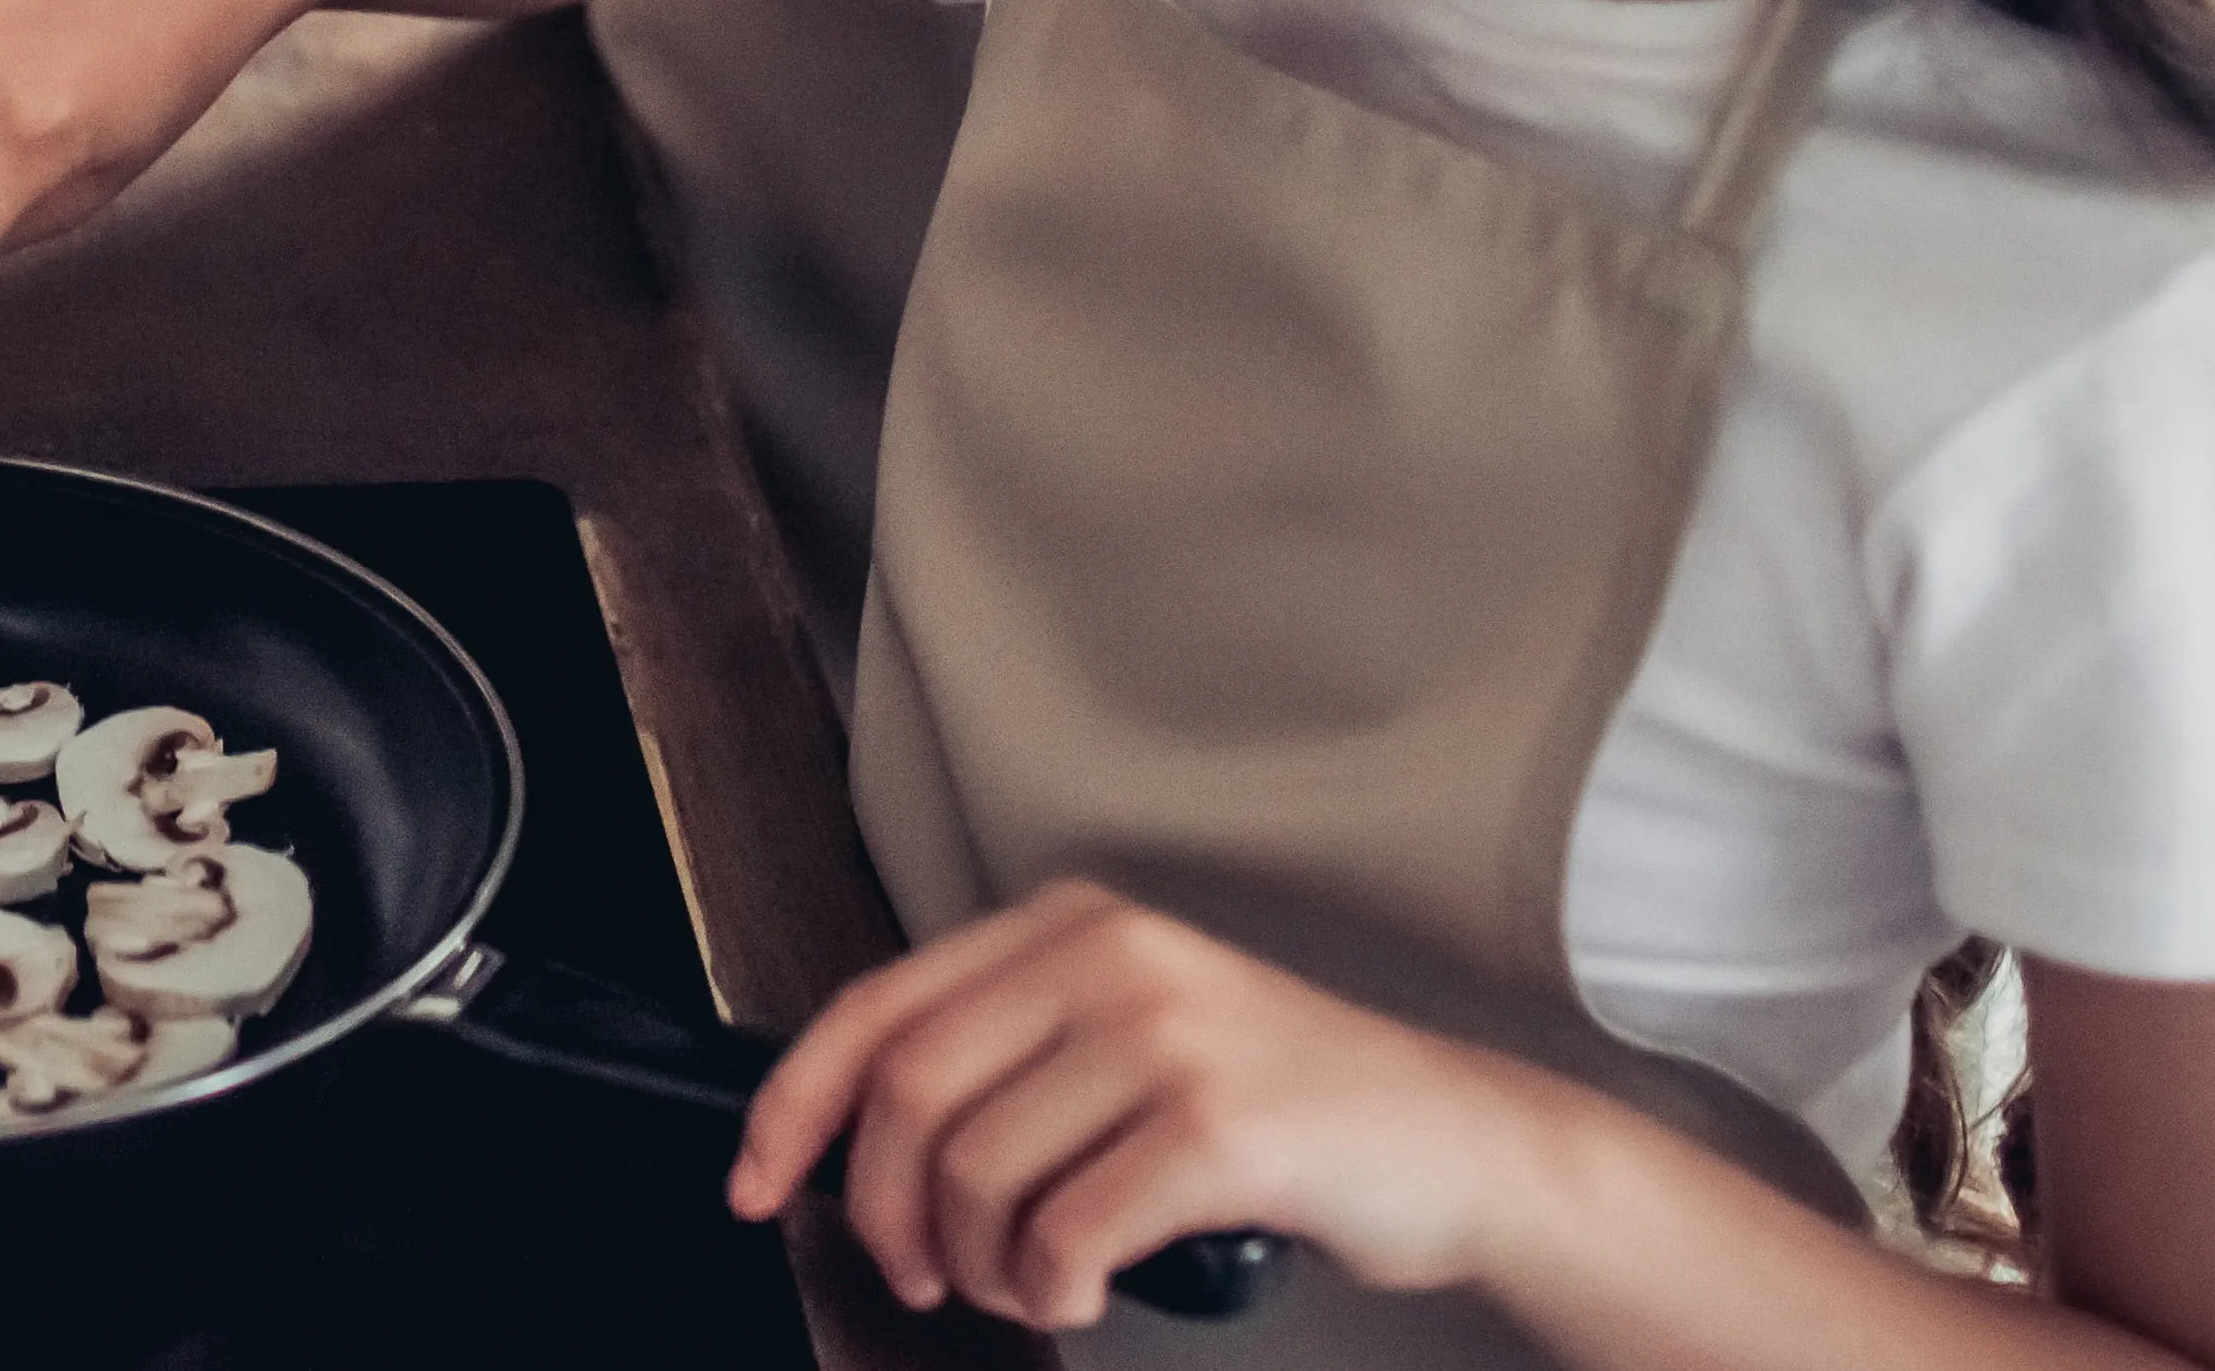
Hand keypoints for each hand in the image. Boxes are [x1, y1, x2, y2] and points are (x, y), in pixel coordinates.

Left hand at [732, 882, 1580, 1333]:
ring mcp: (1166, 1033)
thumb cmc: (1288, 1115)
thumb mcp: (1133, 1040)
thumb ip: (1012, 1059)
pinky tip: (1079, 1290)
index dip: (792, 1105)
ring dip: (981, 1264)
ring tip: (1028, 1284)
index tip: (754, 1183)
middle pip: (908, 1093)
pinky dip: (1050, 1286)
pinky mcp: (1218, 1125)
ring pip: (977, 1171)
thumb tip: (857, 1143)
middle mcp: (1109, 956)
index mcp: (1069, 924)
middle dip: (882, 1209)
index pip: (874, 1006)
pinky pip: (1066, 1229)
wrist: (1460, 1148)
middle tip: (921, 1273)